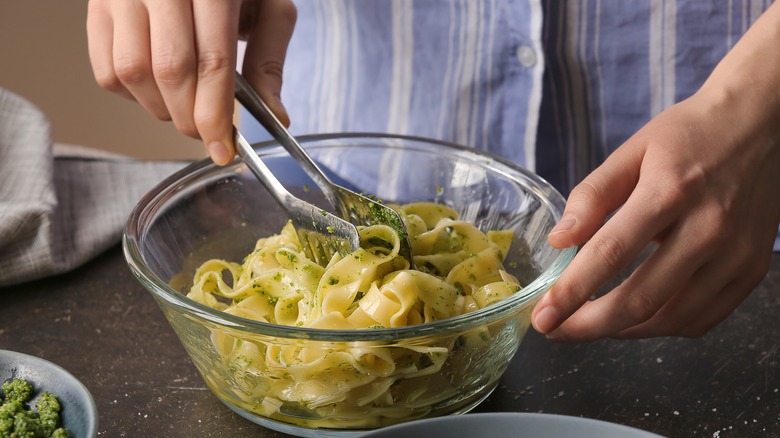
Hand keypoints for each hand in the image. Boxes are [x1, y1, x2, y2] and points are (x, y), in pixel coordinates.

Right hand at [86, 0, 295, 164]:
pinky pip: (107, 70)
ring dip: (161, 108)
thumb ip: (268, 61)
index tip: (223, 149)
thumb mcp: (268, 8)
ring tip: (185, 105)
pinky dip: (134, 95)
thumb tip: (275, 117)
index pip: (211, 62)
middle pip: (170, 72)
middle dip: (191, 118)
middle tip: (208, 132)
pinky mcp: (97, 7)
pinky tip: (158, 87)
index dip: (215, 114)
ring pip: (132, 74)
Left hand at [531, 84, 779, 340]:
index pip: (611, 253)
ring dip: (621, 331)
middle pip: (640, 299)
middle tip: (555, 330)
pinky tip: (634, 318)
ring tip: (588, 323)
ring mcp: (736, 255)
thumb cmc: (688, 135)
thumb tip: (558, 240)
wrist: (760, 124)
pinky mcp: (752, 270)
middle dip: (589, 325)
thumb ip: (592, 196)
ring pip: (670, 319)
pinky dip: (661, 328)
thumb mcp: (631, 151)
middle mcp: (709, 229)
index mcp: (670, 192)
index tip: (543, 316)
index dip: (572, 291)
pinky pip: (701, 319)